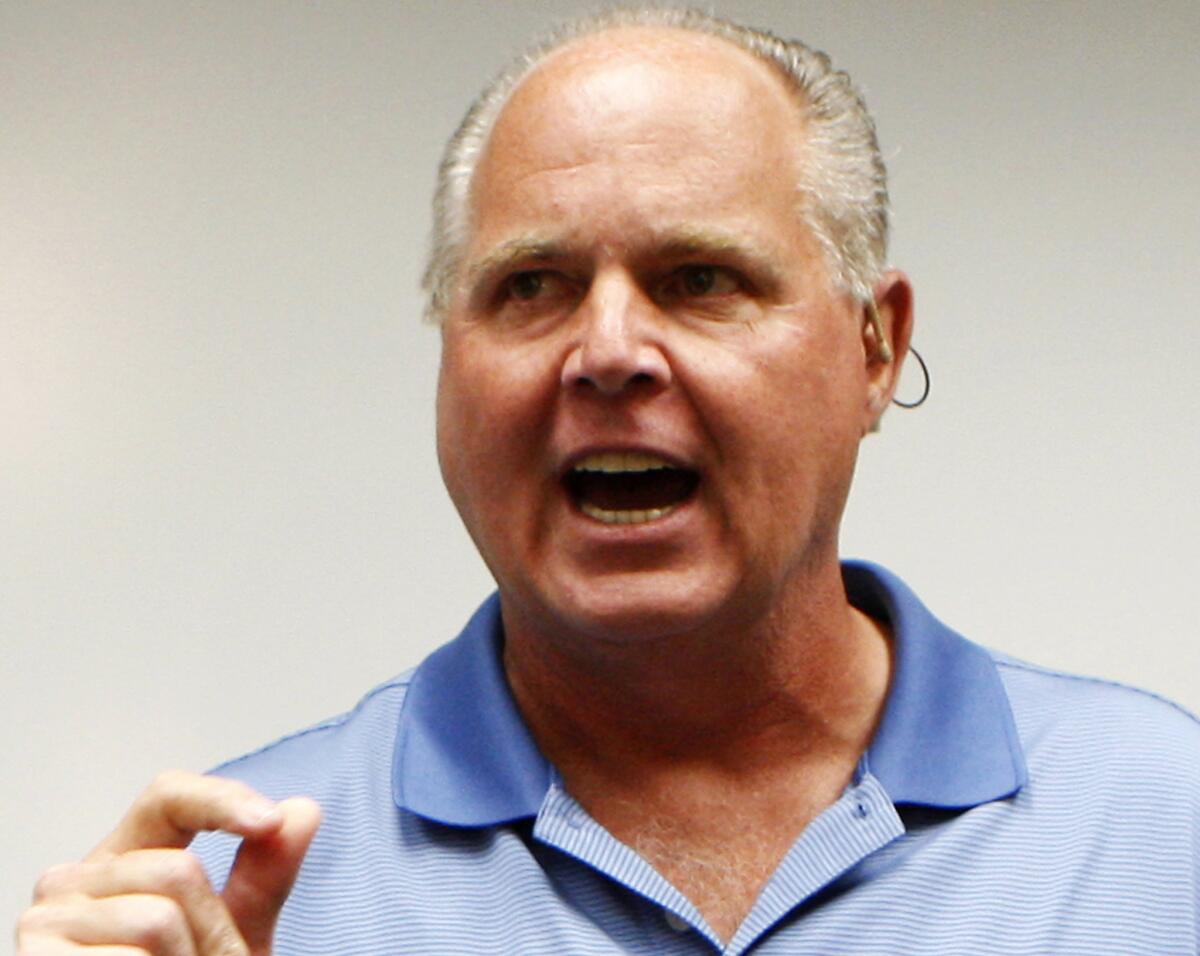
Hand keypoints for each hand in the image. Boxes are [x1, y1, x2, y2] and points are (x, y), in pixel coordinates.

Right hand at [16, 771, 320, 954]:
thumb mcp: (233, 936)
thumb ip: (264, 877)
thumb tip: (302, 810)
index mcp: (123, 860)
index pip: (168, 797)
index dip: (220, 801)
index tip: (270, 821)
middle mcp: (74, 881)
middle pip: (178, 870)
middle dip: (212, 932)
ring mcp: (46, 921)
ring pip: (155, 919)